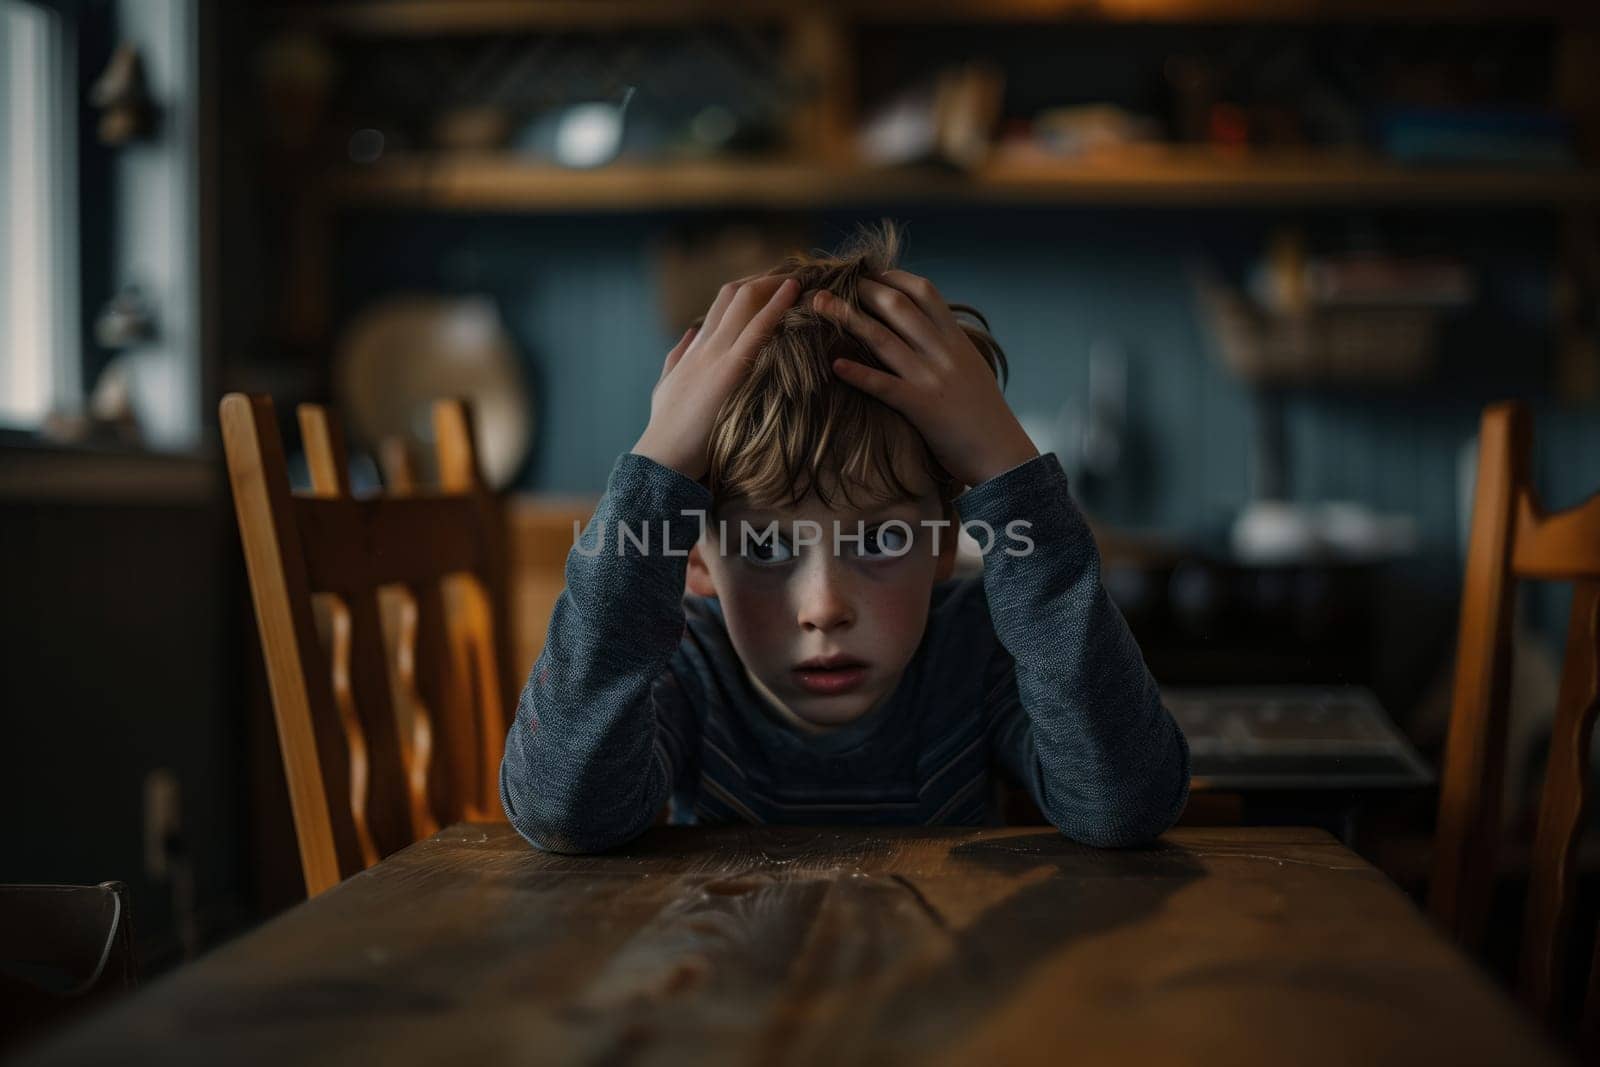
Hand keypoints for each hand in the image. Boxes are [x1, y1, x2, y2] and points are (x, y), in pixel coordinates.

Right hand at [632, 274, 798, 480]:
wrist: (662, 456)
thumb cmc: (667, 430)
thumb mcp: (667, 387)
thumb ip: (678, 358)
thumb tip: (688, 334)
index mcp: (694, 349)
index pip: (722, 305)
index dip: (748, 289)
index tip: (771, 286)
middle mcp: (705, 344)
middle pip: (734, 294)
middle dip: (765, 280)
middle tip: (794, 277)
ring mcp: (716, 354)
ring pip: (745, 301)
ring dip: (775, 285)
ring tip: (801, 277)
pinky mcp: (729, 370)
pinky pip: (757, 328)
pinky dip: (777, 306)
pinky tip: (795, 293)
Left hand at [812, 270, 1037, 487]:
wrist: (1004, 454)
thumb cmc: (985, 415)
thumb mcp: (972, 368)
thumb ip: (949, 346)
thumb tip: (927, 330)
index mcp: (956, 339)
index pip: (924, 292)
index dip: (893, 278)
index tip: (868, 274)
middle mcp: (944, 351)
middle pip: (898, 306)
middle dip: (862, 290)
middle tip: (832, 283)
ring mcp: (932, 378)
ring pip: (883, 339)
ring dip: (847, 318)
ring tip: (820, 306)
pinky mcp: (922, 408)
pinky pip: (884, 385)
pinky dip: (858, 374)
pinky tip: (834, 366)